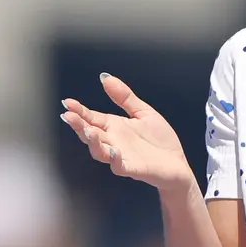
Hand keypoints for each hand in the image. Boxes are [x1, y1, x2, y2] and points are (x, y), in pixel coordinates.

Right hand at [61, 73, 194, 192]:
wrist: (177, 164)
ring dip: (92, 141)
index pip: (91, 118)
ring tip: (87, 130)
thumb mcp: (143, 112)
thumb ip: (124, 97)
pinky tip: (113, 150)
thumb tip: (106, 77)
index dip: (79, 111)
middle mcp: (113, 141)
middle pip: (90, 134)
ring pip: (99, 151)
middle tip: (68, 115)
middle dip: (78, 125)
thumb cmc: (160, 141)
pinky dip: (114, 159)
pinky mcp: (133, 168)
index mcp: (114, 127)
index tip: (67, 102)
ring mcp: (121, 156)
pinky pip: (119, 166)